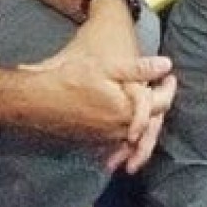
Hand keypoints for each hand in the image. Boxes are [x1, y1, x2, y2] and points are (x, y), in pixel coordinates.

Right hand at [67, 5, 177, 171]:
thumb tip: (166, 65)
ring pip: (135, 134)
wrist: (36, 100)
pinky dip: (126, 135)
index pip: (161, 104)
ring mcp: (106, 138)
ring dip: (145, 123)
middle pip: (151, 124)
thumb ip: (139, 69)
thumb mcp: (107, 67)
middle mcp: (120, 130)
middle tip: (162, 89)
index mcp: (128, 110)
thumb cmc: (70, 79)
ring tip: (149, 110)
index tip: (170, 76)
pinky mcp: (92, 141)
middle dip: (159, 107)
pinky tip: (124, 127)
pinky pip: (117, 141)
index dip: (169, 88)